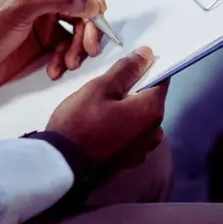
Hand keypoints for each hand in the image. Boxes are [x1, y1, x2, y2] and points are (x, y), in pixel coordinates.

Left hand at [0, 0, 106, 90]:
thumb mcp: (21, 5)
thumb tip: (93, 3)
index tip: (99, 6)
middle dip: (90, 23)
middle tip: (90, 44)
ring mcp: (48, 12)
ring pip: (82, 23)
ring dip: (80, 44)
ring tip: (69, 62)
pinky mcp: (48, 35)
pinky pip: (71, 43)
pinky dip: (67, 56)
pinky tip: (55, 68)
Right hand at [47, 46, 166, 170]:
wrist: (61, 169)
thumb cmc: (80, 124)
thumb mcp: (100, 89)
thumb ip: (126, 70)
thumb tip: (147, 54)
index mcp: (152, 111)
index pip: (161, 80)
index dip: (146, 69)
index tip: (128, 66)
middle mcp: (154, 132)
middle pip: (149, 100)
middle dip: (133, 91)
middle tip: (105, 89)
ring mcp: (142, 150)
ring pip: (139, 119)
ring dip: (126, 111)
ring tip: (99, 109)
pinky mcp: (129, 162)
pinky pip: (131, 135)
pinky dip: (121, 128)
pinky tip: (100, 127)